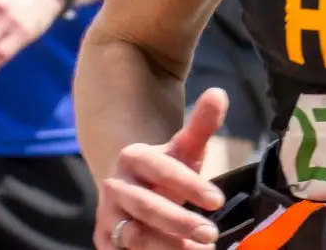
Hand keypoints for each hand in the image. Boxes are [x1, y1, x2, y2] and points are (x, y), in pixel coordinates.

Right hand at [95, 87, 227, 249]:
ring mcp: (109, 216)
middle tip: (212, 234)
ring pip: (134, 236)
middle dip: (180, 222)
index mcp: (134, 157)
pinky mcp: (105, 242)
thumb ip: (201, 125)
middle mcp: (116, 186)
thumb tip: (219, 92)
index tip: (218, 200)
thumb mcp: (184, 149)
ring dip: (168, 245)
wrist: (132, 193)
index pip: (162, 170)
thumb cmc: (167, 171)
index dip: (190, 185)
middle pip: (146, 207)